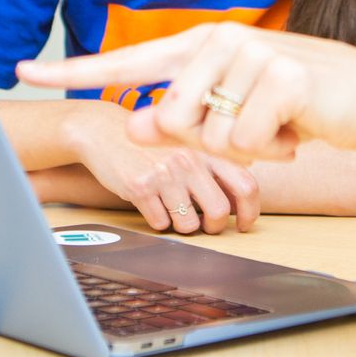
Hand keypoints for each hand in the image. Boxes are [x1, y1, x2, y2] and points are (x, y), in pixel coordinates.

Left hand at [17, 23, 355, 163]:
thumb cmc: (298, 106)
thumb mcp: (234, 114)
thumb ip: (184, 118)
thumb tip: (140, 127)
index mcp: (200, 45)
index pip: (125, 60)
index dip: (70, 70)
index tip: (19, 71)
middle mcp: (219, 41)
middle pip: (170, 118)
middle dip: (206, 142)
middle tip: (251, 128)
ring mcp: (250, 54)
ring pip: (207, 134)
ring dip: (243, 147)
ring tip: (276, 126)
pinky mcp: (281, 77)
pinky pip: (245, 141)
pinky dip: (272, 149)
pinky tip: (297, 129)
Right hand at [66, 101, 259, 234]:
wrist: (104, 130)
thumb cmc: (152, 142)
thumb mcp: (188, 142)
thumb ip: (218, 161)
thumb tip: (248, 185)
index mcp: (207, 148)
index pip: (245, 183)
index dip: (251, 211)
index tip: (245, 224)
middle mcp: (190, 159)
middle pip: (220, 210)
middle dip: (215, 226)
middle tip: (207, 226)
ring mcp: (165, 173)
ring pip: (189, 224)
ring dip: (184, 227)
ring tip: (174, 211)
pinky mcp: (140, 187)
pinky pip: (159, 223)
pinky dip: (159, 222)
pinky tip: (153, 205)